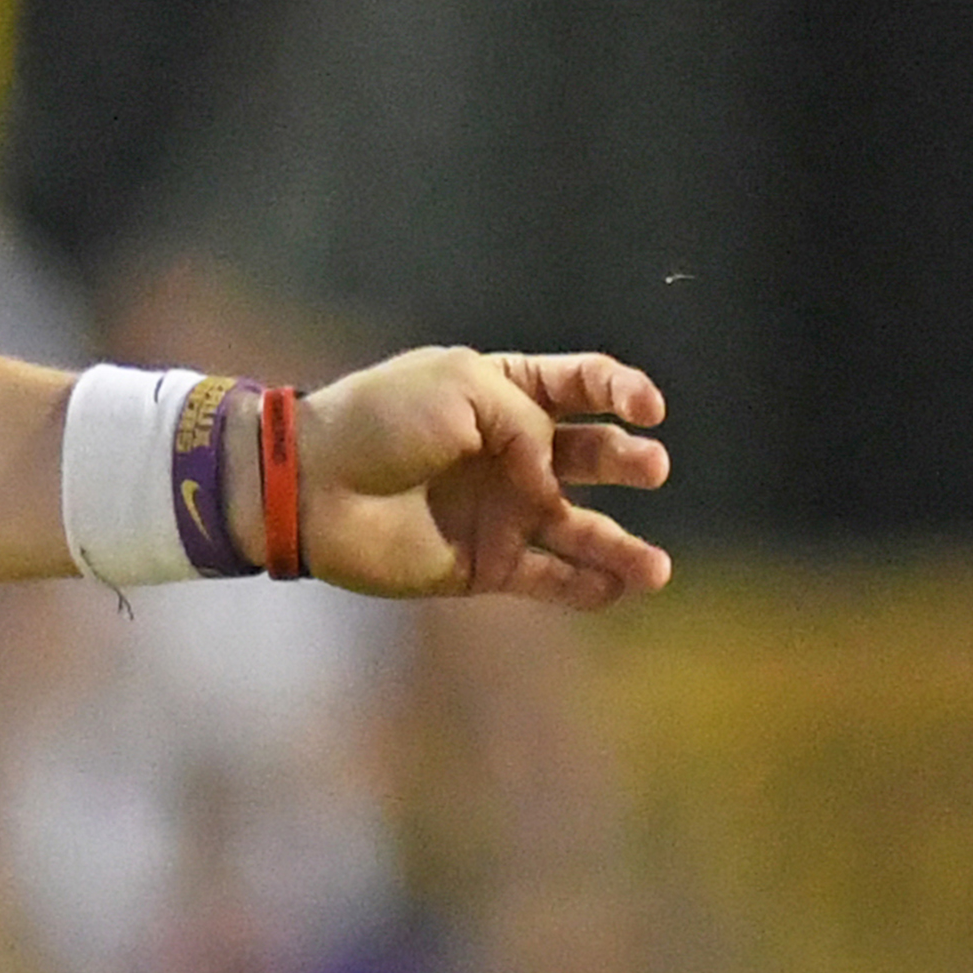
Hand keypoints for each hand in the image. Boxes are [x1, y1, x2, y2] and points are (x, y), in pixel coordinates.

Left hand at [289, 348, 670, 605]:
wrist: (316, 486)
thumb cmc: (382, 421)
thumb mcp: (461, 388)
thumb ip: (526, 422)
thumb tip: (551, 477)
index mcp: (502, 392)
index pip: (580, 384)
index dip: (622, 390)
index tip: (647, 406)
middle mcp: (511, 452)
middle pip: (592, 454)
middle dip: (628, 458)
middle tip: (650, 467)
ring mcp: (502, 511)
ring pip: (582, 530)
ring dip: (622, 548)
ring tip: (655, 567)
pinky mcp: (486, 564)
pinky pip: (550, 580)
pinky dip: (587, 588)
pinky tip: (618, 588)